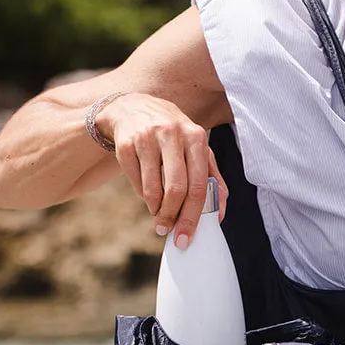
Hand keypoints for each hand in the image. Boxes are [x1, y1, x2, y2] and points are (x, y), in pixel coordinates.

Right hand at [97, 92, 228, 246]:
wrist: (133, 108)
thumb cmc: (172, 135)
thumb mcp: (195, 147)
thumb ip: (212, 177)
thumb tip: (219, 214)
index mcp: (196, 137)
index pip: (199, 185)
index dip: (193, 216)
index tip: (186, 236)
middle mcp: (173, 134)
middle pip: (177, 190)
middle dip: (173, 217)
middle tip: (168, 230)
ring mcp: (147, 138)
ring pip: (153, 190)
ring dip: (156, 210)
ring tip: (158, 214)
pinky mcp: (126, 144)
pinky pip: (136, 183)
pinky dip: (142, 195)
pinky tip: (147, 194)